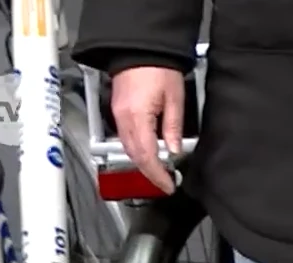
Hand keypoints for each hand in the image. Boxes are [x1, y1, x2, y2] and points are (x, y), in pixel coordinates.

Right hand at [110, 66, 186, 195]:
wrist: (139, 48)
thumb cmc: (159, 68)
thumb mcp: (175, 99)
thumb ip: (173, 128)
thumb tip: (174, 150)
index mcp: (137, 117)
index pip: (146, 156)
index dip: (157, 174)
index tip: (168, 185)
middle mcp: (123, 119)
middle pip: (133, 155)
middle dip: (149, 173)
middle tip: (165, 183)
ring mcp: (117, 114)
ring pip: (127, 148)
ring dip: (142, 163)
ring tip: (160, 172)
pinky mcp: (117, 110)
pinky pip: (125, 137)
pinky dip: (136, 150)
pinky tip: (149, 153)